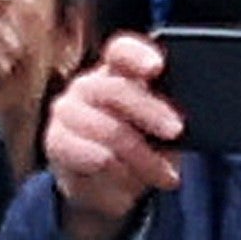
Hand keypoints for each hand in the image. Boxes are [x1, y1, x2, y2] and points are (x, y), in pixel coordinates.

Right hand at [44, 32, 183, 239]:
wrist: (107, 186)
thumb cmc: (143, 147)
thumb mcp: (164, 129)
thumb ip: (170, 117)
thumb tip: (184, 122)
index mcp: (118, 74)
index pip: (121, 53)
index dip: (137, 56)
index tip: (156, 68)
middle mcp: (88, 87)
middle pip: (116, 89)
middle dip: (150, 111)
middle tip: (176, 132)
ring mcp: (68, 112)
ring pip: (109, 129)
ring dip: (143, 157)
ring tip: (164, 175)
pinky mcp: (56, 141)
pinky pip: (94, 155)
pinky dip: (120, 171)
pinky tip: (129, 177)